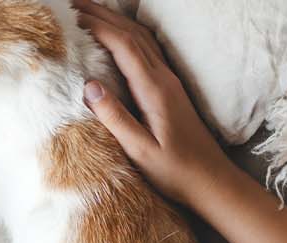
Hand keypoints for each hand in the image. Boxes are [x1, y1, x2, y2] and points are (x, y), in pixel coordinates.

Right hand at [74, 0, 241, 206]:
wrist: (212, 180)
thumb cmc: (176, 172)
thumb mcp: (141, 151)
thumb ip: (116, 118)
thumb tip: (89, 86)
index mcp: (155, 90)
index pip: (125, 46)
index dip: (99, 26)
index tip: (74, 16)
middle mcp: (164, 79)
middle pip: (133, 34)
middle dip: (104, 14)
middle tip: (74, 2)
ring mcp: (170, 82)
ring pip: (142, 39)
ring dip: (116, 21)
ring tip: (90, 12)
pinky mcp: (171, 89)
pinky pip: (148, 51)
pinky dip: (128, 35)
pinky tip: (118, 36)